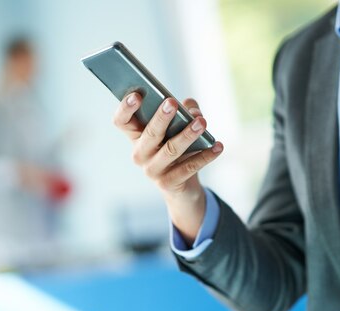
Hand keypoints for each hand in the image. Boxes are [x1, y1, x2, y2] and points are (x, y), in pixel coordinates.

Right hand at [113, 93, 223, 243]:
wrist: (181, 186)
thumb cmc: (176, 147)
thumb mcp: (179, 127)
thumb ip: (186, 111)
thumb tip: (193, 111)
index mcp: (136, 136)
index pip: (121, 121)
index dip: (125, 108)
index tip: (137, 95)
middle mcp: (139, 154)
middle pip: (148, 134)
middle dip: (160, 118)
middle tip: (172, 102)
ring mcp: (152, 170)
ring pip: (170, 150)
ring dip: (187, 135)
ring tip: (202, 122)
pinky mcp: (168, 183)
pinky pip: (188, 168)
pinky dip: (205, 156)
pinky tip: (218, 146)